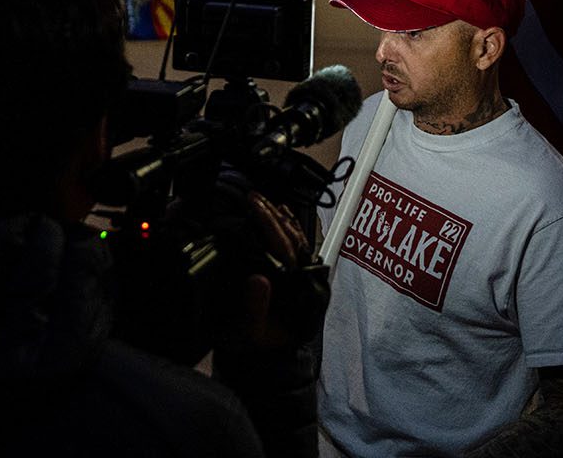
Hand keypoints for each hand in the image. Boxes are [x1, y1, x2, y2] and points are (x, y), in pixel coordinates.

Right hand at [235, 193, 314, 350]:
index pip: (286, 248)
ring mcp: (308, 280)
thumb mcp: (252, 334)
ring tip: (265, 201)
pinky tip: (282, 216)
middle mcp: (309, 284)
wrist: (270, 363)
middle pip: (293, 240)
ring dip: (282, 219)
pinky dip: (290, 229)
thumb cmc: (259, 349)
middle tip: (253, 197)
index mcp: (300, 293)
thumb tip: (258, 277)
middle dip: (272, 216)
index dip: (269, 224)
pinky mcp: (302, 279)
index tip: (254, 206)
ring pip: (300, 241)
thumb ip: (256, 309)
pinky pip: (299, 248)